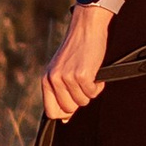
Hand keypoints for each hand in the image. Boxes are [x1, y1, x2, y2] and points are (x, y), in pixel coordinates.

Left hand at [39, 0, 111, 120]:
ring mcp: (67, 78)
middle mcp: (54, 79)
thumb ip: (60, 93)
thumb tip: (64, 118)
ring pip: (82, 102)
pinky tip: (95, 72)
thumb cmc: (77, 48)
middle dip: (79, 100)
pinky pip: (93, 93)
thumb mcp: (62, 70)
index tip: (73, 104)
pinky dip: (98, 86)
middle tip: (83, 84)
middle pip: (69, 109)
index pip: (51, 112)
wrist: (86, 28)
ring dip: (90, 91)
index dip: (64, 112)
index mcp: (46, 79)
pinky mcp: (82, 75)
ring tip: (89, 75)